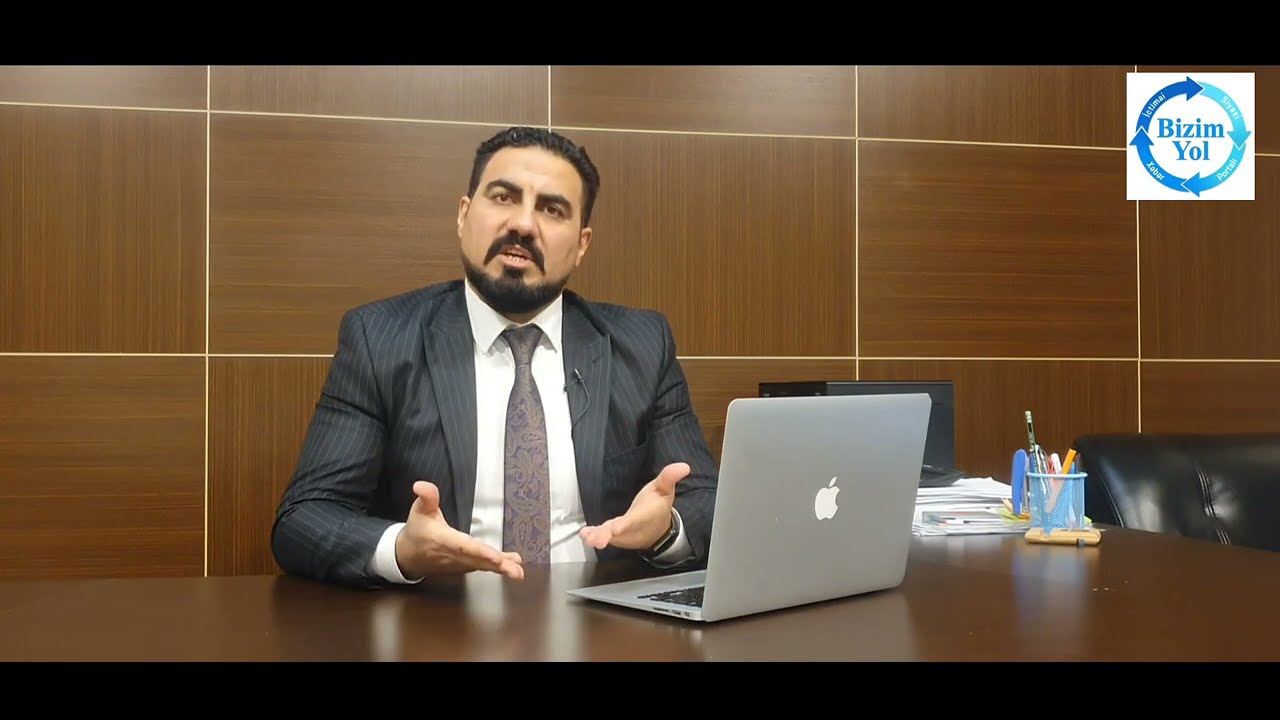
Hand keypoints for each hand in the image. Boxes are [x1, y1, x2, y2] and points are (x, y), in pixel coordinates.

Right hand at [395, 481, 523, 579]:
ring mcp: (460, 564)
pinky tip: (515, 565)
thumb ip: (426, 497)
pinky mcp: (465, 568)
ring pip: (482, 567)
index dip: (479, 552)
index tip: (496, 557)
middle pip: (477, 561)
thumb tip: (421, 485)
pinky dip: (499, 568)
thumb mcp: (420, 510)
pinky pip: (483, 568)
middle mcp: (454, 556)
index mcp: (443, 540)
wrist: (408, 556)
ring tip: (518, 571)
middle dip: (496, 565)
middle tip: (515, 570)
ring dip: (501, 569)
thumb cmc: (418, 530)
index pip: (463, 547)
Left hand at [580, 462, 689, 550]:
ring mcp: (622, 534)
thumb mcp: (664, 489)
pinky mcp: (615, 536)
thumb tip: (684, 466)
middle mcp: (631, 528)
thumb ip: (669, 477)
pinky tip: (585, 534)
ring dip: (598, 537)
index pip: (633, 520)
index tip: (614, 528)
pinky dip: (594, 536)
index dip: (624, 525)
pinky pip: (604, 536)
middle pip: (618, 533)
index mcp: (643, 517)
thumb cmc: (658, 508)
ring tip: (587, 537)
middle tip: (594, 539)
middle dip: (606, 535)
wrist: (659, 531)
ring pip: (610, 537)